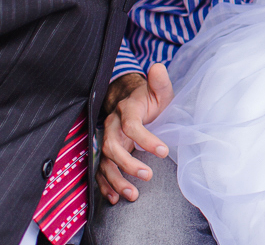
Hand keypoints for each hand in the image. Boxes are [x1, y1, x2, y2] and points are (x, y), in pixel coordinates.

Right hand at [96, 64, 174, 203]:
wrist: (130, 101)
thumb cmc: (149, 98)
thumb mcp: (159, 90)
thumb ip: (159, 82)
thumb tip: (158, 67)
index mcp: (126, 109)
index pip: (131, 124)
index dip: (146, 139)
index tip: (164, 151)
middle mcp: (112, 125)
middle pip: (112, 145)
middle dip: (128, 162)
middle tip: (148, 175)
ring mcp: (106, 140)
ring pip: (104, 161)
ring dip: (116, 179)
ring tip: (133, 194)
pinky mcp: (105, 152)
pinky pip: (100, 170)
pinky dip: (105, 185)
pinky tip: (115, 198)